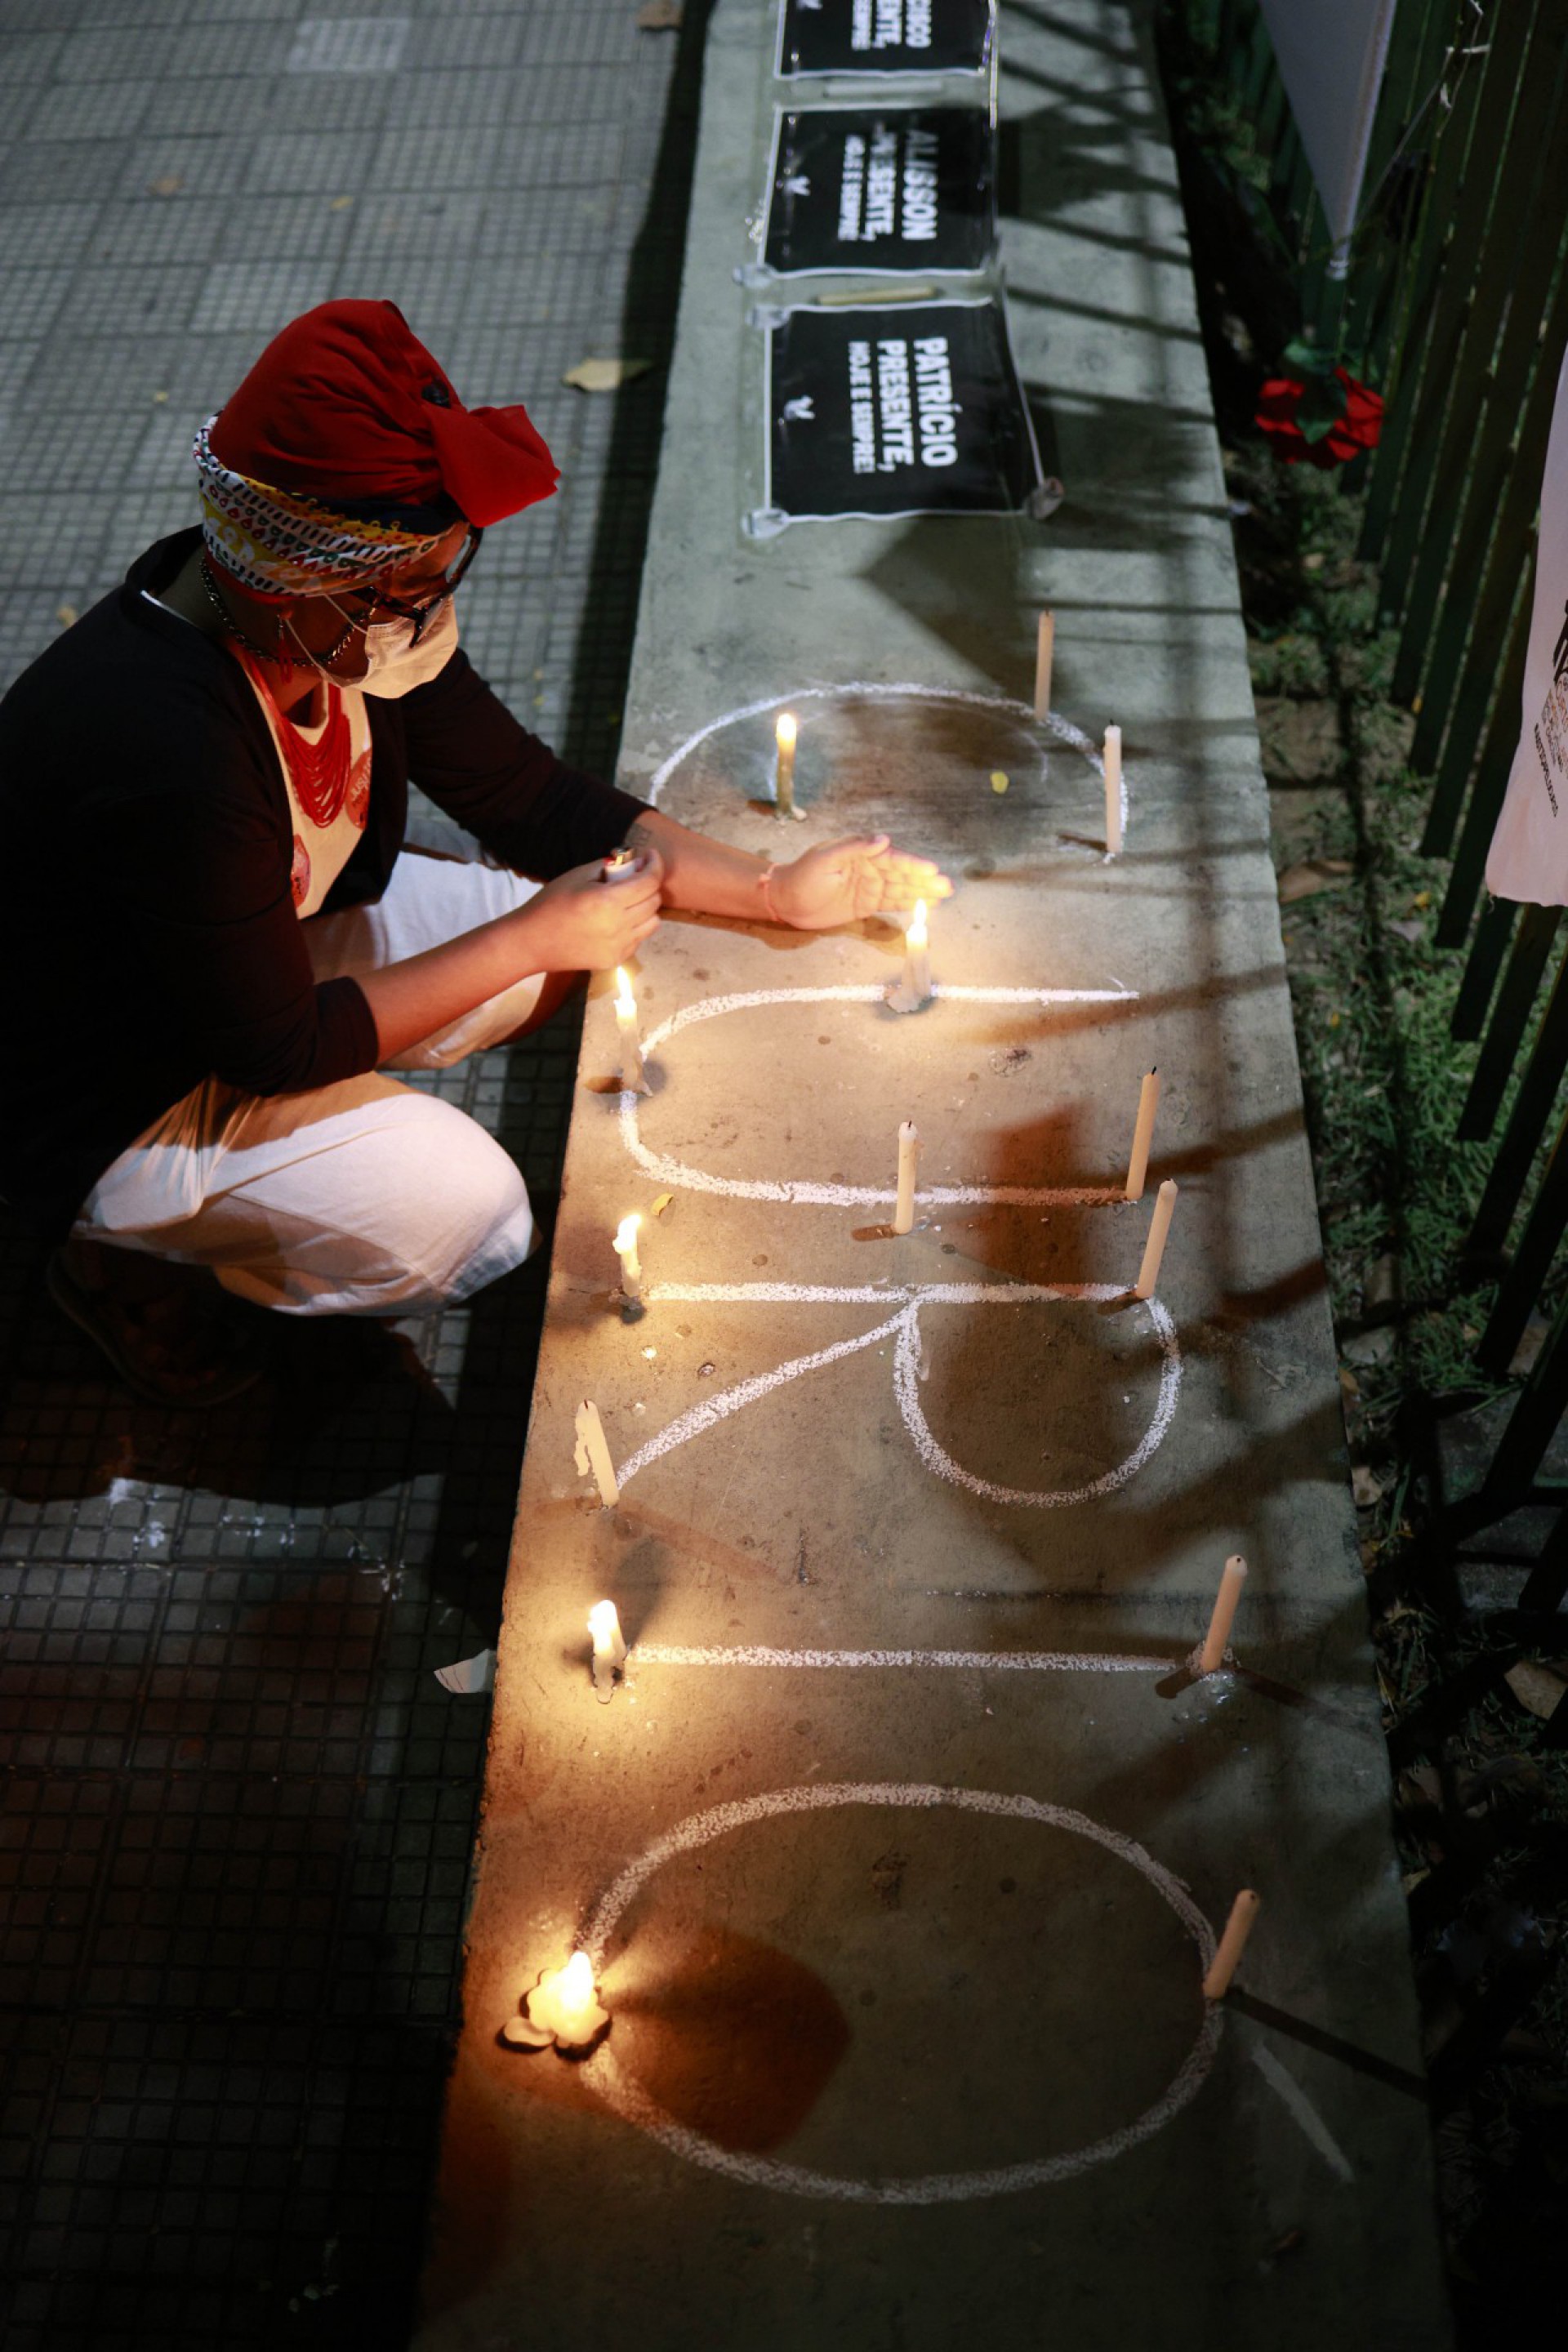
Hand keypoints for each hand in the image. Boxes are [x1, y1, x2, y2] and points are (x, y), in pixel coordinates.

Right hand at [518, 849, 663, 971]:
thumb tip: (633, 862)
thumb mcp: (577, 876)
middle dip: (650, 884)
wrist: (531, 942)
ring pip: (652, 922)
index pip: (649, 882)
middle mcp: (619, 926)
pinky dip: (635, 925)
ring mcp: (619, 946)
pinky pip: (638, 939)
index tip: (650, 856)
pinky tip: (617, 919)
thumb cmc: (550, 904)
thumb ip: (608, 866)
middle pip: (654, 901)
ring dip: (646, 907)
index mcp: (608, 902)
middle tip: (636, 875)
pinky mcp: (615, 960)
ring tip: (628, 900)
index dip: (655, 865)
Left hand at [769, 836, 952, 930]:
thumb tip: (884, 839)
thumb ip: (854, 849)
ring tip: (944, 895)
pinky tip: (926, 906)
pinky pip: (891, 903)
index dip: (912, 865)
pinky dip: (908, 904)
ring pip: (900, 889)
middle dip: (924, 880)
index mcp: (860, 853)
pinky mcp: (866, 904)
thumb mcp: (825, 859)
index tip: (931, 870)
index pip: (891, 859)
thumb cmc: (802, 877)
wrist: (785, 901)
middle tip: (947, 886)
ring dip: (921, 892)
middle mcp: (869, 868)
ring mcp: (869, 887)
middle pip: (901, 874)